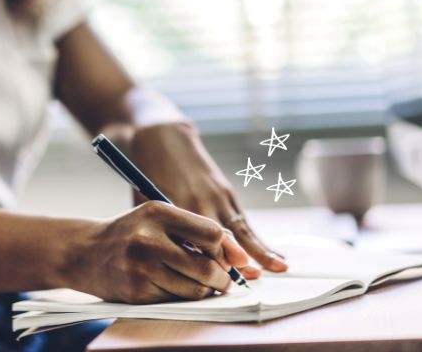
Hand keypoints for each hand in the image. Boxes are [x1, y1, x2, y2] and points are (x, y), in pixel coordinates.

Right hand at [68, 201, 249, 303]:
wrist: (84, 252)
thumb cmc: (130, 232)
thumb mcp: (158, 218)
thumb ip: (197, 231)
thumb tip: (241, 257)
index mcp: (157, 212)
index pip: (210, 233)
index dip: (224, 249)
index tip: (225, 257)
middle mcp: (148, 238)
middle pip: (206, 266)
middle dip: (221, 278)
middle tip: (221, 280)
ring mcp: (141, 267)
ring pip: (194, 289)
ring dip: (204, 291)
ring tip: (199, 283)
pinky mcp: (137, 291)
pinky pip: (176, 300)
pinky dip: (182, 297)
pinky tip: (174, 287)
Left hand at [127, 123, 287, 275]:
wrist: (161, 138)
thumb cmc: (146, 175)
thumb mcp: (144, 202)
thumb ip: (160, 230)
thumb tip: (172, 262)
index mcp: (176, 206)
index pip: (193, 241)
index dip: (204, 263)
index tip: (214, 283)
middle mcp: (200, 201)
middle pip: (221, 236)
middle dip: (235, 260)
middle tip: (251, 280)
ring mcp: (216, 196)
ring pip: (239, 228)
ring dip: (258, 250)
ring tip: (277, 268)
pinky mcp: (225, 192)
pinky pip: (242, 220)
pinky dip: (256, 239)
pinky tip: (271, 254)